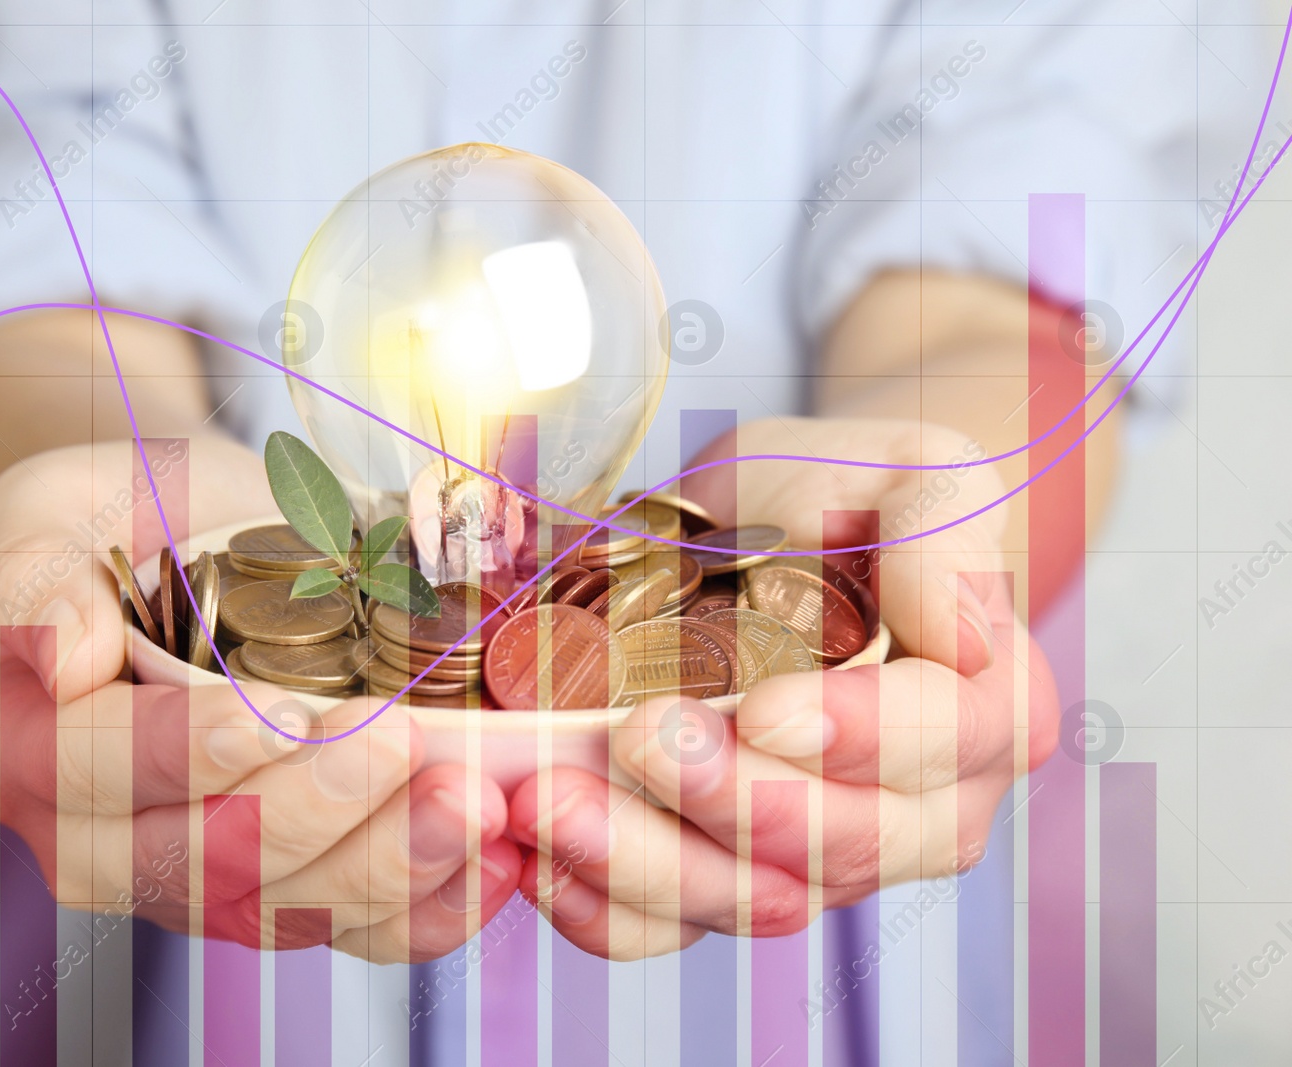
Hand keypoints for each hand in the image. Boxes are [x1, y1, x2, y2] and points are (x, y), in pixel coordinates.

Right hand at [0, 439, 519, 961]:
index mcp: (30, 750)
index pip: (101, 772)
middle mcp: (102, 838)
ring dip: (388, 864)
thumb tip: (60, 655)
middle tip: (406, 746)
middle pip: (204, 860)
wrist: (202, 542)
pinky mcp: (280, 890)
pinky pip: (351, 928)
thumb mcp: (59, 506)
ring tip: (471, 803)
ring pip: (289, 905)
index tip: (282, 713)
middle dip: (316, 812)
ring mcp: (196, 878)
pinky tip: (490, 862)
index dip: (190, 752)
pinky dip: (427, 907)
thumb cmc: (130, 518)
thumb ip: (38, 572)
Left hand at [504, 417, 1060, 958]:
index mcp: (985, 707)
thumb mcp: (909, 469)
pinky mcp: (728, 876)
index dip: (860, 735)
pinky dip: (598, 904)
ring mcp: (821, 856)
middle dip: (731, 802)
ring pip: (747, 899)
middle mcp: (923, 808)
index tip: (766, 706)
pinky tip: (537, 855)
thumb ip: (943, 532)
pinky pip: (669, 925)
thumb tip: (965, 637)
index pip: (946, 742)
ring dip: (642, 862)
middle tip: (637, 735)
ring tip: (549, 797)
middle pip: (840, 844)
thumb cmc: (845, 495)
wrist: (774, 530)